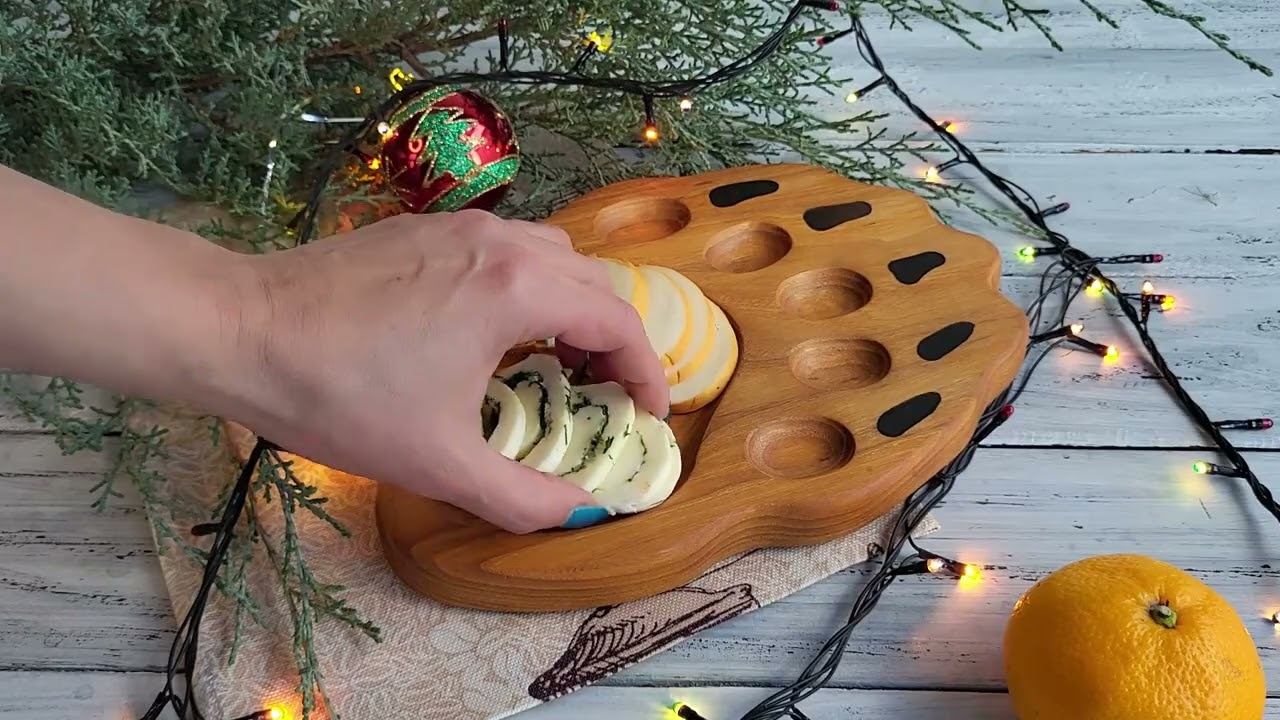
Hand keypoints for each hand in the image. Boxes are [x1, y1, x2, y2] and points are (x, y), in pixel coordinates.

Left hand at [225, 210, 666, 532]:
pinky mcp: (421, 228)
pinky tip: (489, 332)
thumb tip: (581, 512)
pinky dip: (526, 286)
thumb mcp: (439, 464)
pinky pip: (504, 248)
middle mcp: (500, 243)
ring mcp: (458, 227)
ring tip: (553, 360)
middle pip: (595, 282)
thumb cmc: (340, 396)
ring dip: (572, 306)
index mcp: (517, 289)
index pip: (618, 323)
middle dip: (613, 340)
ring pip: (551, 255)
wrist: (238, 330)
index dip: (647, 372)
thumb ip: (524, 497)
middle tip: (602, 395)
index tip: (648, 414)